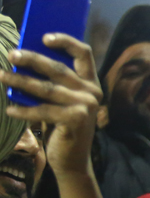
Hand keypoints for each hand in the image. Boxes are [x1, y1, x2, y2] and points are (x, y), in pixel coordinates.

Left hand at [2, 34, 100, 175]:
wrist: (72, 160)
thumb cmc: (62, 126)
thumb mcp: (61, 101)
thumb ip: (54, 83)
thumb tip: (24, 59)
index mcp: (90, 83)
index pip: (83, 53)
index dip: (65, 41)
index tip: (43, 37)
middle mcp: (92, 92)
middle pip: (58, 68)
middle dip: (31, 59)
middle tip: (11, 55)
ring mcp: (86, 106)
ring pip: (46, 88)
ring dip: (20, 81)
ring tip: (2, 76)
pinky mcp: (76, 120)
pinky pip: (43, 110)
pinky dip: (23, 110)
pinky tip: (9, 109)